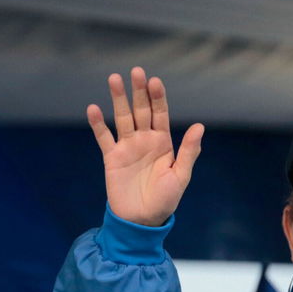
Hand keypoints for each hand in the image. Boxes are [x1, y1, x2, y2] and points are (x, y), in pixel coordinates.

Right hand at [88, 66, 203, 226]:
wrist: (141, 220)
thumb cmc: (165, 200)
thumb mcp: (180, 177)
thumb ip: (188, 152)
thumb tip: (199, 126)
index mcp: (164, 142)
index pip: (160, 113)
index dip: (158, 97)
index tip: (155, 81)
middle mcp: (145, 140)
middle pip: (141, 110)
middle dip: (139, 91)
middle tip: (135, 71)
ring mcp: (127, 147)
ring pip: (122, 117)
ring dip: (118, 99)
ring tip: (114, 79)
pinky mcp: (111, 158)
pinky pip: (104, 137)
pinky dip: (98, 124)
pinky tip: (93, 108)